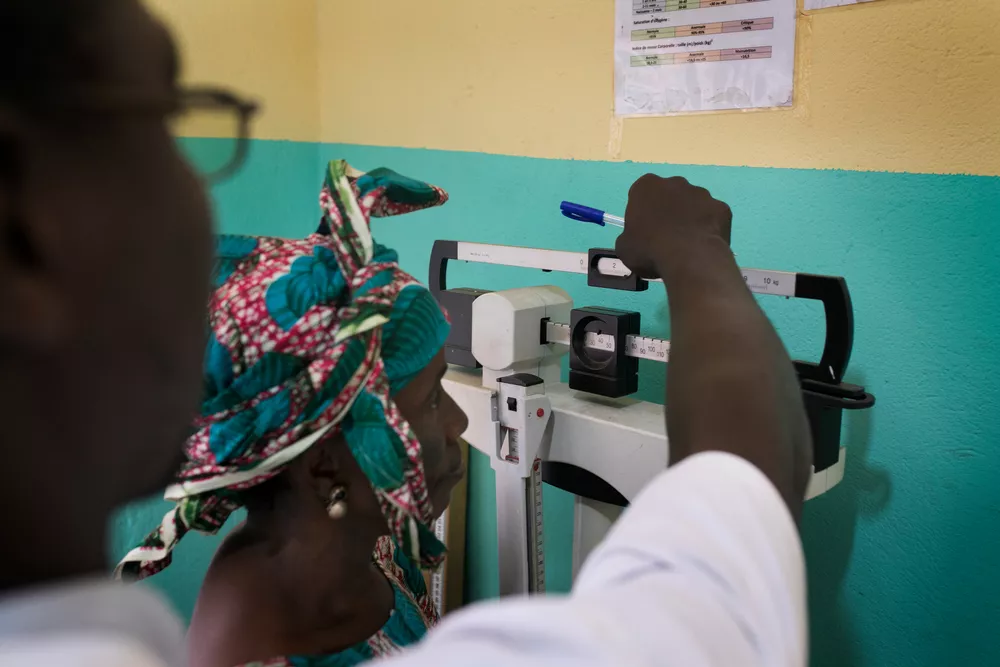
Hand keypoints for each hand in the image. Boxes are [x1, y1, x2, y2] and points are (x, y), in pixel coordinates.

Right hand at [616, 175, 732, 278]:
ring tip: (687, 244)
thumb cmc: (649, 250)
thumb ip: (629, 236)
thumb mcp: (624, 248)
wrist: (689, 259)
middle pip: (669, 195)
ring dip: (689, 218)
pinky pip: (712, 217)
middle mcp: (675, 183)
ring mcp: (702, 193)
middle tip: (665, 236)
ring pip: (693, 204)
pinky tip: (703, 245)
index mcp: (646, 187)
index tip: (643, 230)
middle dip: (667, 211)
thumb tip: (636, 240)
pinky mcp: (722, 208)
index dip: (642, 213)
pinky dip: (709, 228)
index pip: (640, 194)